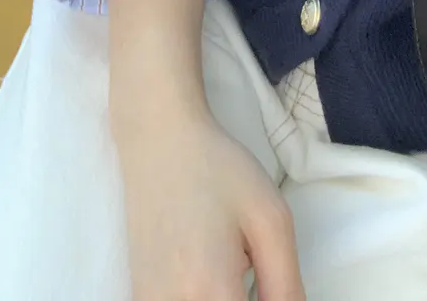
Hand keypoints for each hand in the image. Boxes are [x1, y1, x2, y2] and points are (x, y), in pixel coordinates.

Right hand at [115, 101, 304, 300]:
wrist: (161, 142)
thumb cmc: (220, 171)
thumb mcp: (272, 221)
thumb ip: (286, 287)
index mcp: (212, 290)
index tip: (270, 279)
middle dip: (245, 296)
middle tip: (247, 262)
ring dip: (224, 296)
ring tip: (226, 264)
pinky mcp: (140, 295)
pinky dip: (202, 294)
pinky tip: (203, 268)